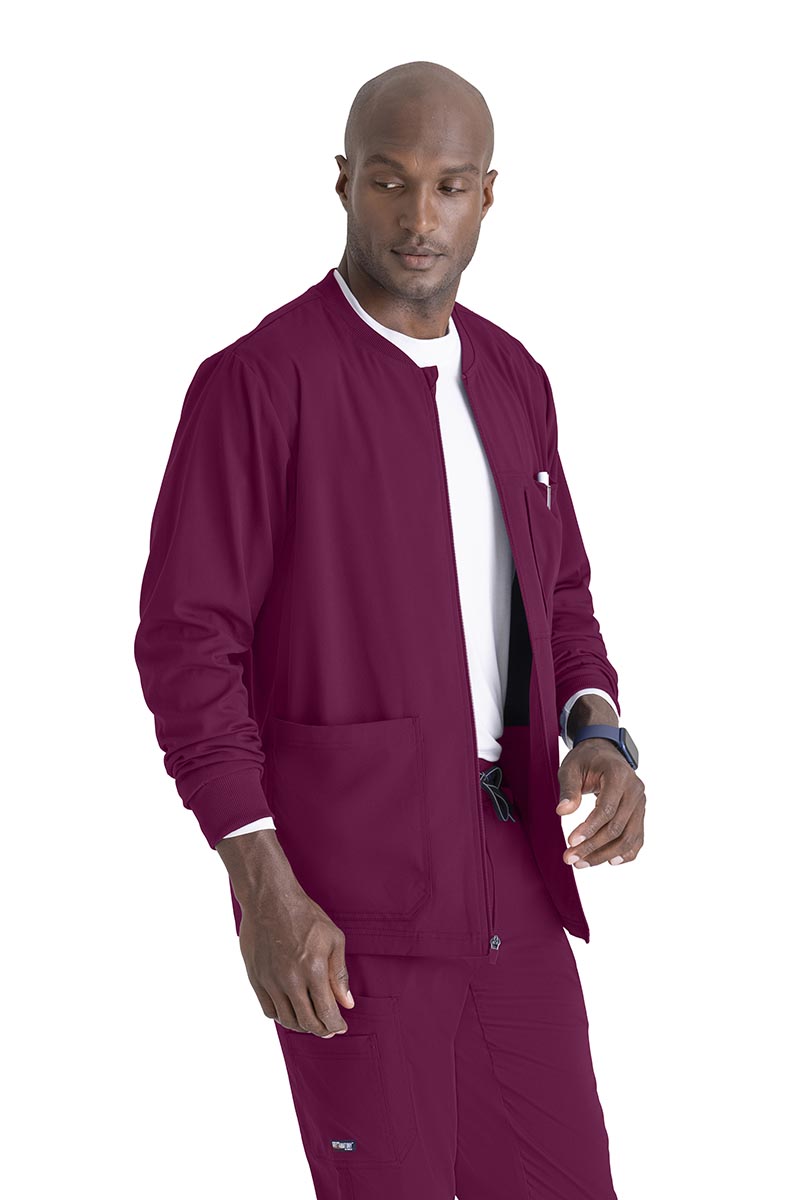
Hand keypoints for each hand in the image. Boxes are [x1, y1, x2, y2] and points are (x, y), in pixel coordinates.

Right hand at [216, 830, 354, 1036]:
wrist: (270, 899)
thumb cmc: (305, 916)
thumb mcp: (333, 939)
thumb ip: (339, 974)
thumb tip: (346, 1002)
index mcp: (313, 970)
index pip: (326, 1013)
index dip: (335, 1025)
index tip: (340, 1027)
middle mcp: (291, 980)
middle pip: (306, 1022)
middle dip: (321, 1030)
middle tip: (328, 1029)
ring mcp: (271, 981)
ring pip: (286, 1019)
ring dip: (301, 1026)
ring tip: (310, 1021)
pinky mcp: (256, 978)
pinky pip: (268, 1010)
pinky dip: (281, 1016)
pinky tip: (290, 1010)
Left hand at [555, 739, 645, 867]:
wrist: (604, 753)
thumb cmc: (586, 760)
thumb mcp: (571, 768)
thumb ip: (568, 789)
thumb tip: (562, 812)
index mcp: (619, 776)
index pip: (607, 809)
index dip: (589, 829)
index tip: (570, 842)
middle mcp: (635, 790)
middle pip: (618, 828)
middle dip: (593, 847)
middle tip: (570, 858)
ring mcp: (640, 803)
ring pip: (629, 838)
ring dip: (605, 855)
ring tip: (581, 863)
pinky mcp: (639, 813)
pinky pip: (637, 838)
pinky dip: (625, 853)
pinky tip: (608, 861)